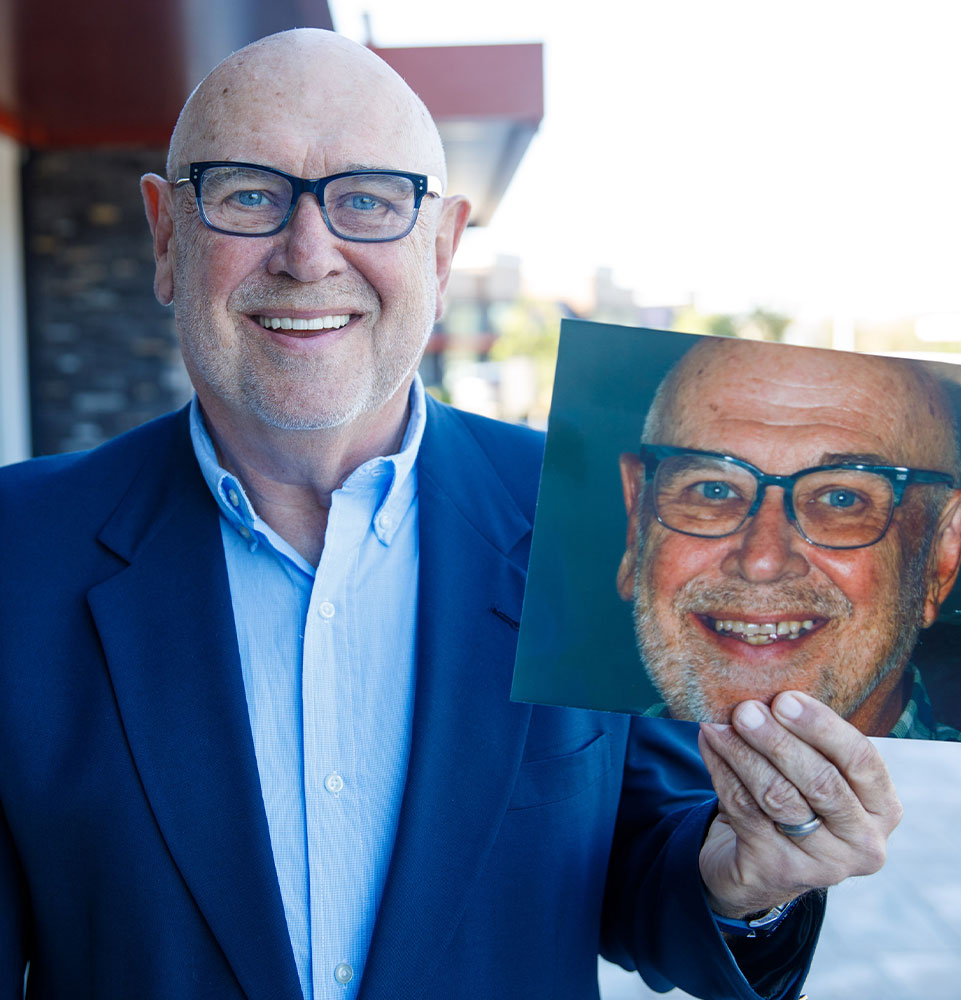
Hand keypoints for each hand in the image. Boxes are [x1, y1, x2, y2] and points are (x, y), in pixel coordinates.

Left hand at [697, 690, 901, 918]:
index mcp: (882, 808)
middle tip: (744, 710)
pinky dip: (722, 772)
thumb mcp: (812, 773)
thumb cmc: (794, 802)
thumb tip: (764, 694)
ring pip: (778, 796)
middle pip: (820, 781)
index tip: (784, 699)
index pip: (861, 760)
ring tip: (719, 724)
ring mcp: (824, 864)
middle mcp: (863, 842)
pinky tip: (710, 746)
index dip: (822, 727)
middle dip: (777, 740)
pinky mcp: (778, 871)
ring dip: (743, 753)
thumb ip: (805, 740)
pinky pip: (745, 810)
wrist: (758, 867)